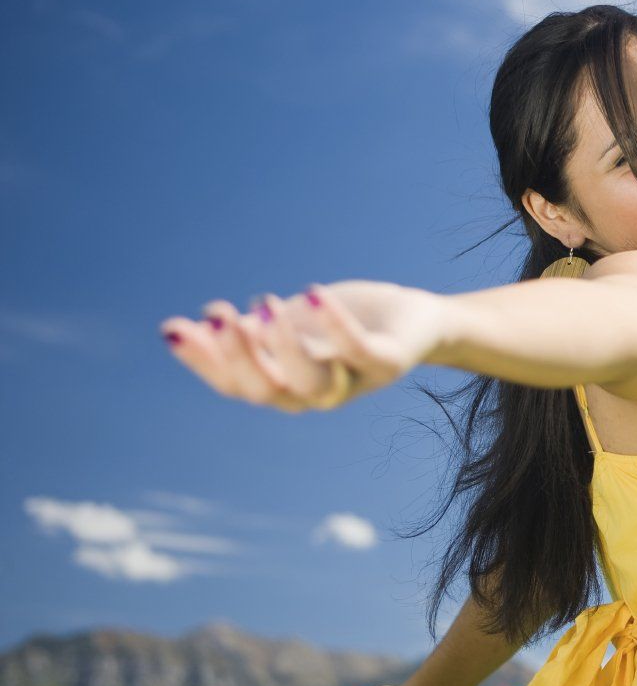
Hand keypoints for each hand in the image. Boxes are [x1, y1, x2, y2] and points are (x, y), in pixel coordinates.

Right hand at [160, 280, 448, 412]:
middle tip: (218, 314)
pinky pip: (361, 352)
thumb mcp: (284, 326)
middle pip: (270, 392)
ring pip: (314, 383)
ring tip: (263, 303)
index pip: (236, 386)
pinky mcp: (388, 363)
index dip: (204, 362)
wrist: (413, 320)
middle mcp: (317, 393)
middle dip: (239, 357)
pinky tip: (312, 292)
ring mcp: (355, 381)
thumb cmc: (340, 324)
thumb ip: (241, 332)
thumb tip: (173, 329)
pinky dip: (336, 327)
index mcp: (286, 386)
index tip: (173, 329)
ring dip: (283, 347)